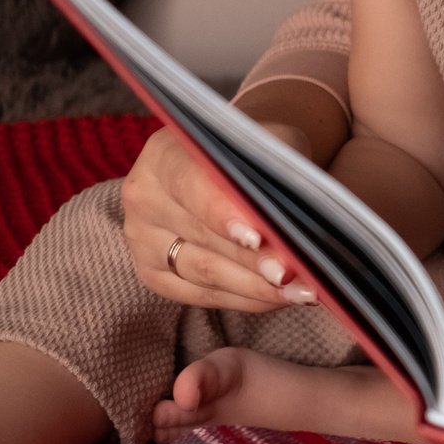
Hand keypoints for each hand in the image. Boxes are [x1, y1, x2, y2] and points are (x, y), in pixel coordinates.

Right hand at [120, 125, 299, 312]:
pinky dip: (247, 299)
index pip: (191, 186)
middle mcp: (145, 198)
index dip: (222, 214)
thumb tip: (296, 215)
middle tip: (294, 274)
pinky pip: (203, 296)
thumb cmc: (254, 157)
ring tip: (300, 291)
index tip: (257, 238)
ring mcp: (143, 241)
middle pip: (203, 236)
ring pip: (204, 273)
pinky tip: (281, 297)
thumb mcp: (272, 145)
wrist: (230, 172)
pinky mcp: (154, 275)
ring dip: (257, 286)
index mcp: (164, 155)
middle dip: (253, 260)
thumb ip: (279, 170)